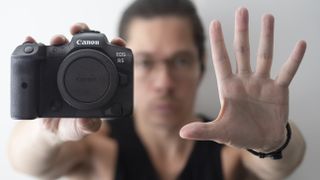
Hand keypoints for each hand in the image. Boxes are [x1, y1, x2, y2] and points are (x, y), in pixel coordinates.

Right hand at [24, 23, 126, 140]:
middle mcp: (81, 71)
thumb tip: (88, 121)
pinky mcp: (46, 71)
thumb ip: (88, 126)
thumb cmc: (71, 126)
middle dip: (84, 33)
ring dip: (61, 38)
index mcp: (97, 81)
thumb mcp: (82, 128)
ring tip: (57, 39)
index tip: (116, 42)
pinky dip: (35, 45)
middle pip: (85, 46)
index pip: (109, 59)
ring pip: (64, 47)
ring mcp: (63, 70)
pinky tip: (32, 41)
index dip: (114, 48)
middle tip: (80, 32)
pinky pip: (40, 55)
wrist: (50, 130)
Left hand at [180, 7, 305, 151]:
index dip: (218, 42)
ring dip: (267, 37)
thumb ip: (203, 130)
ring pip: (264, 55)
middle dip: (241, 31)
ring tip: (267, 17)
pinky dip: (294, 59)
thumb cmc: (239, 133)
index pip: (221, 60)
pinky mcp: (278, 90)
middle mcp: (244, 81)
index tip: (215, 23)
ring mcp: (262, 83)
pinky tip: (300, 44)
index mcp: (229, 87)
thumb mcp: (220, 132)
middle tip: (241, 10)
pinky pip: (287, 72)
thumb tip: (182, 132)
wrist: (262, 141)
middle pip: (242, 51)